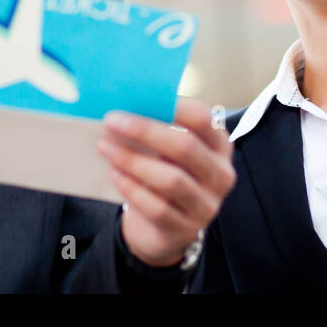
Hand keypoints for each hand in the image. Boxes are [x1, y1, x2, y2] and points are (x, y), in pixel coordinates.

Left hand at [98, 98, 235, 266]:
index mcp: (220, 146)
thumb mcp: (170, 152)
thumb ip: (158, 129)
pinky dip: (132, 189)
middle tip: (112, 121)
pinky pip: (157, 208)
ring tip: (105, 148)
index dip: (173, 106)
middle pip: (185, 147)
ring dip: (133, 161)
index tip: (139, 97)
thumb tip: (126, 107)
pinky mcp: (187, 229)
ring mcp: (207, 205)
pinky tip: (114, 175)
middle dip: (145, 131)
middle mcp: (220, 174)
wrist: (165, 227)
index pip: (203, 118)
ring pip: (171, 180)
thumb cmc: (166, 175)